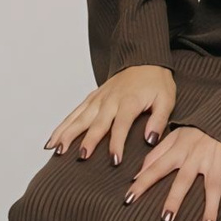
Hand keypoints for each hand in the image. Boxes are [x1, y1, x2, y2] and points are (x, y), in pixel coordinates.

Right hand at [47, 64, 174, 165]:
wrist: (145, 60)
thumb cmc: (156, 82)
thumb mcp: (167, 100)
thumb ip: (159, 120)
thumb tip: (150, 140)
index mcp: (129, 101)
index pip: (121, 125)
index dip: (117, 143)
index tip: (114, 161)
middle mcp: (110, 99)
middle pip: (96, 122)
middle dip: (88, 140)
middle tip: (81, 157)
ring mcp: (99, 98)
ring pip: (79, 117)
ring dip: (68, 133)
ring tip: (57, 150)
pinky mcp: (92, 97)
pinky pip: (75, 112)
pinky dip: (63, 124)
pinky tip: (53, 139)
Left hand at [122, 125, 220, 220]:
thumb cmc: (196, 130)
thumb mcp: (174, 136)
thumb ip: (156, 154)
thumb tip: (137, 174)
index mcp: (179, 149)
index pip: (156, 168)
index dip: (142, 183)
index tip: (128, 200)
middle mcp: (197, 155)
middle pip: (184, 180)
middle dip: (175, 199)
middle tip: (166, 220)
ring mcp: (218, 159)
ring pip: (213, 186)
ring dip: (211, 207)